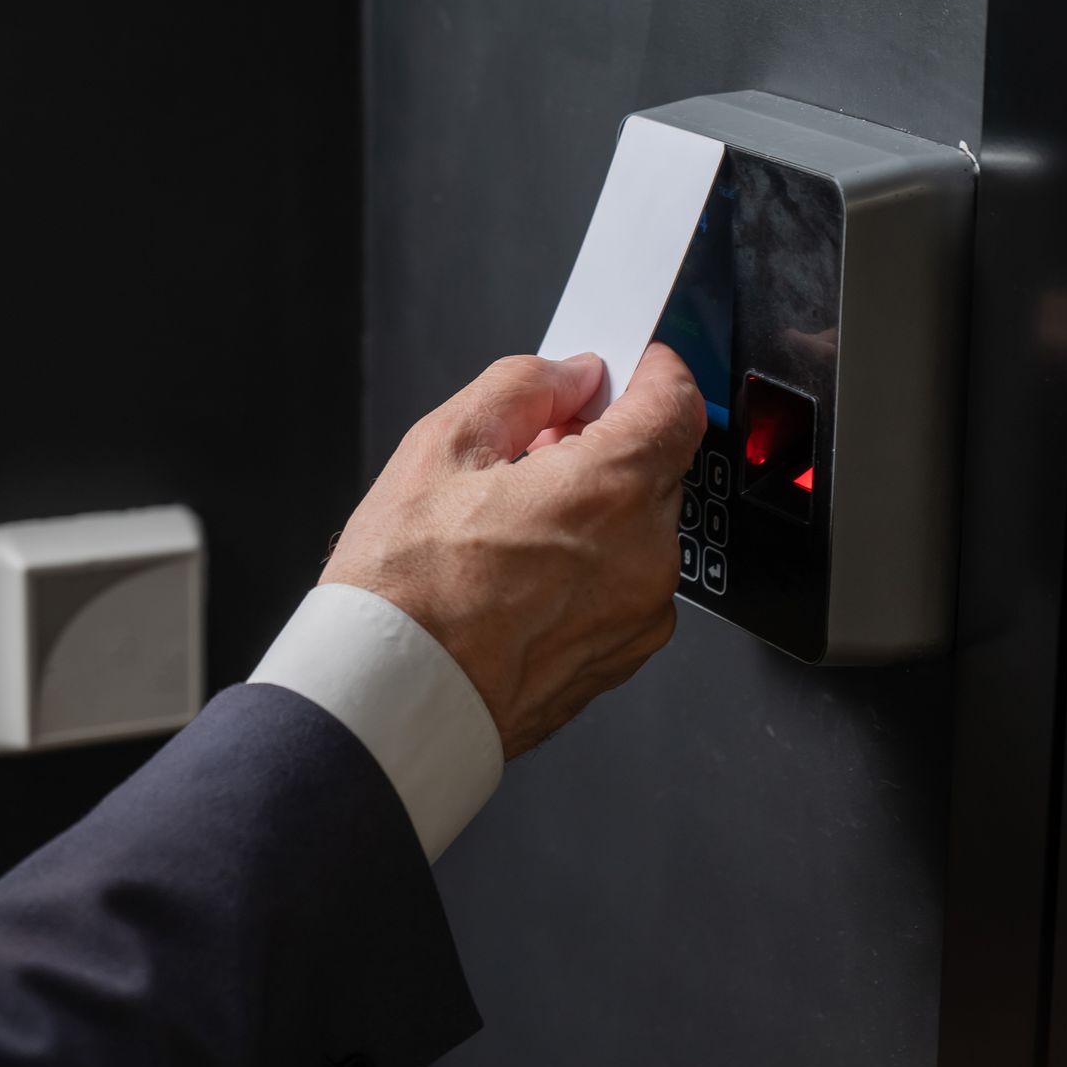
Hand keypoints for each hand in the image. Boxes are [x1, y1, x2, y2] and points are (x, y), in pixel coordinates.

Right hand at [321, 344, 705, 758]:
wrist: (392, 701)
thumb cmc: (403, 593)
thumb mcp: (439, 449)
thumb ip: (519, 389)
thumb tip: (564, 376)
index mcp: (607, 492)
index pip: (674, 402)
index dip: (650, 371)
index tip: (627, 364)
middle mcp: (643, 555)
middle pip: (654, 467)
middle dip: (604, 446)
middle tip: (531, 454)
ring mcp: (637, 614)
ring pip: (638, 531)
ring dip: (595, 512)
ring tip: (511, 527)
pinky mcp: (621, 657)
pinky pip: (624, 587)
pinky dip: (590, 570)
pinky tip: (521, 577)